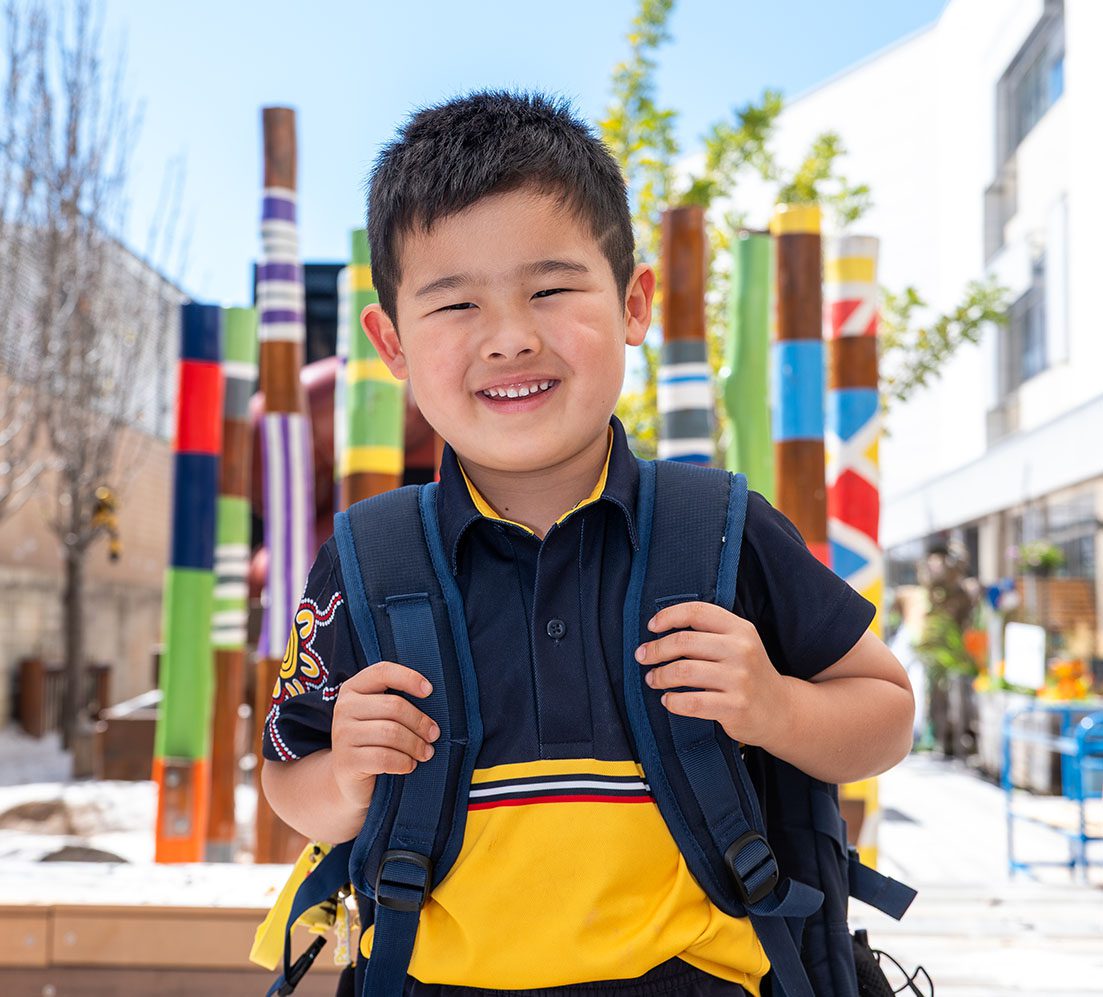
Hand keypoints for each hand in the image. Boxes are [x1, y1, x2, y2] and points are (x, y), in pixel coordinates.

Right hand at [331, 661, 439, 808]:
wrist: (349, 781)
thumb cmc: (374, 742)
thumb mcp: (380, 716)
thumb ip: (396, 701)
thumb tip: (431, 695)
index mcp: (353, 688)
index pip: (383, 672)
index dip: (409, 678)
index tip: (429, 691)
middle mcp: (344, 707)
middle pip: (394, 706)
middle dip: (420, 722)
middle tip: (434, 735)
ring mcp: (342, 735)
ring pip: (391, 733)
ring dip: (416, 745)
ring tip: (426, 752)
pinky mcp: (346, 762)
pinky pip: (385, 758)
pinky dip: (404, 762)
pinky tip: (409, 765)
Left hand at [634, 601, 790, 748]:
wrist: (780, 710)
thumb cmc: (747, 673)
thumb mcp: (738, 644)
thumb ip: (708, 633)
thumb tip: (660, 630)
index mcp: (740, 629)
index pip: (697, 611)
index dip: (668, 616)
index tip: (651, 626)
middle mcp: (742, 650)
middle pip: (684, 641)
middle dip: (655, 649)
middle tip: (642, 657)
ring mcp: (740, 679)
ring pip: (683, 671)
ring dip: (659, 675)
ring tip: (652, 679)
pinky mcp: (736, 706)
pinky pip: (692, 702)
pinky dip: (672, 701)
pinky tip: (667, 700)